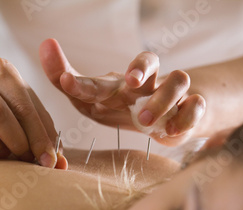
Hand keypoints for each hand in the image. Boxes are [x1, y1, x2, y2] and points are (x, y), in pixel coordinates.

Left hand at [39, 38, 205, 145]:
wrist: (163, 121)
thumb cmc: (121, 107)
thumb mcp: (92, 101)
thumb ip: (68, 81)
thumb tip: (45, 44)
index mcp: (118, 84)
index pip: (99, 78)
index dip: (82, 80)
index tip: (65, 82)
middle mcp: (146, 82)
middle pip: (148, 61)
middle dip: (140, 68)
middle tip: (130, 83)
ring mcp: (171, 93)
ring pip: (178, 79)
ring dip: (163, 98)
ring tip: (146, 120)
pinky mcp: (192, 108)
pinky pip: (197, 106)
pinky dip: (188, 116)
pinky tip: (171, 131)